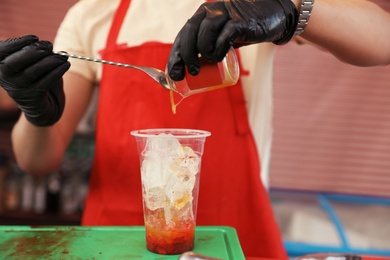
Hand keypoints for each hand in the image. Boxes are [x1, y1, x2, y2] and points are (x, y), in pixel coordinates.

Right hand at [0, 35, 69, 125]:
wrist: (43, 106)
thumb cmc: (36, 78)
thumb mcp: (32, 63)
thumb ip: (34, 53)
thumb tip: (46, 46)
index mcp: (0, 65)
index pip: (1, 51)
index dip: (16, 43)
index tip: (34, 37)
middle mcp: (5, 79)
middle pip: (13, 63)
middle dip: (32, 51)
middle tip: (49, 46)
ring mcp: (17, 90)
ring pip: (31, 73)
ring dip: (49, 61)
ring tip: (62, 56)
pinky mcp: (32, 99)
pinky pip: (45, 83)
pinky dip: (57, 72)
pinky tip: (65, 65)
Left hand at [168, 0, 297, 80]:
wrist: (271, 16)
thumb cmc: (241, 30)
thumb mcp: (219, 36)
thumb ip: (205, 45)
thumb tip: (188, 70)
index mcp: (201, 15)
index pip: (182, 35)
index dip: (176, 56)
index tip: (174, 74)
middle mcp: (210, 11)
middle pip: (189, 33)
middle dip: (186, 56)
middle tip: (192, 72)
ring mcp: (225, 14)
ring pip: (205, 34)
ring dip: (204, 53)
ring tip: (210, 61)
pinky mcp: (240, 22)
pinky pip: (224, 37)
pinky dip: (219, 50)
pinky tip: (220, 58)